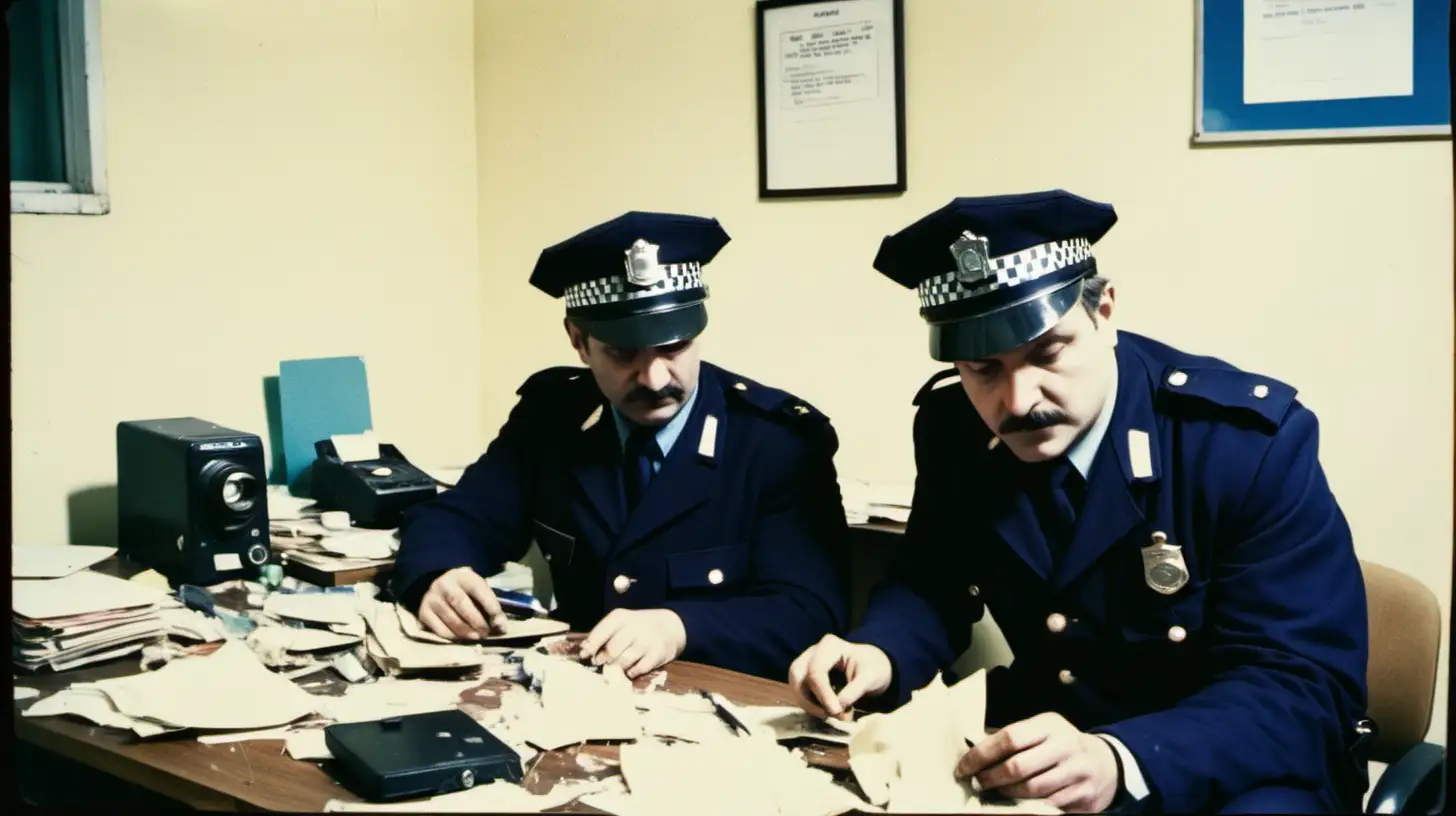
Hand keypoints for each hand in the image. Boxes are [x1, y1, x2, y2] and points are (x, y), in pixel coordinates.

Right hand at [418, 567, 507, 640]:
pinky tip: (461, 639)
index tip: (500, 623)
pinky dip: (452, 637)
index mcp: (463, 576)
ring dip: (466, 632)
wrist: (439, 586)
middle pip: (461, 604)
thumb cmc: (466, 591)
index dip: (490, 607)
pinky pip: (439, 629)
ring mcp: (432, 598)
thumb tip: (502, 628)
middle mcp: (444, 585)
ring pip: (450, 618)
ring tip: (476, 637)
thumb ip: (491, 606)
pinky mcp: (423, 613)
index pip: (478, 589)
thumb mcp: (479, 591)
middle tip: (486, 633)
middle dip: (477, 621)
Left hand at [578, 609, 686, 677]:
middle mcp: (634, 626)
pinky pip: (638, 669)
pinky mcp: (658, 652)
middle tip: (604, 662)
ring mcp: (647, 639)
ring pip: (624, 661)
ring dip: (618, 667)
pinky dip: (632, 672)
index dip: (590, 647)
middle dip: (605, 659)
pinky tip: (632, 669)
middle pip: (611, 650)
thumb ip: (603, 636)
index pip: (599, 633)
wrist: (670, 626)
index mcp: (620, 617)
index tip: (585, 655)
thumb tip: (584, 652)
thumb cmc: (638, 628)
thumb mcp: (621, 624)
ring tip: (619, 665)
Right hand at [787, 634, 892, 718]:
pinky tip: (824, 710)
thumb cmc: (873, 668)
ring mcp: (807, 661)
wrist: (872, 666)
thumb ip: (854, 691)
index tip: (836, 712)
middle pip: (797, 674)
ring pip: (795, 683)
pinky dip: (809, 703)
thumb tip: (836, 708)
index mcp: (830, 646)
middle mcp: (814, 651)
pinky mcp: (806, 674)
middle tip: (828, 715)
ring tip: (828, 714)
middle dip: (808, 699)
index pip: (816, 671)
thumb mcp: (870, 678)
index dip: (823, 694)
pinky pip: (799, 690)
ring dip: (807, 703)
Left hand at [955, 712, 1119, 812]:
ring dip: (1006, 795)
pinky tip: (1015, 804)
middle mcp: (1065, 745)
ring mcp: (1077, 771)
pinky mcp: (1084, 794)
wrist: (1106, 763)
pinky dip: (1027, 806)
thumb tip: (972, 750)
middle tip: (976, 784)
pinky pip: (1047, 805)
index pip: (1009, 738)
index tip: (963, 767)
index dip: (981, 754)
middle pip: (1018, 766)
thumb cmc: (1060, 746)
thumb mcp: (1041, 731)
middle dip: (991, 778)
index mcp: (1049, 724)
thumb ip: (1013, 739)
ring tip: (993, 794)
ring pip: (1031, 789)